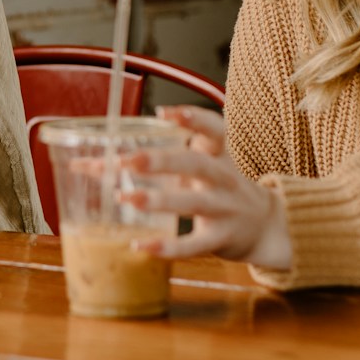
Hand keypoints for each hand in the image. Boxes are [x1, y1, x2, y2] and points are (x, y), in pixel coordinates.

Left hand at [128, 106, 291, 269]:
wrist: (264, 226)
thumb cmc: (218, 189)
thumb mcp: (201, 167)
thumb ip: (160, 161)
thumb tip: (95, 162)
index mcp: (219, 156)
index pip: (214, 130)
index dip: (192, 119)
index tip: (163, 112)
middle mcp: (224, 179)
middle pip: (196, 164)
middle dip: (160, 161)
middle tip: (125, 161)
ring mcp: (224, 209)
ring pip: (193, 202)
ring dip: (157, 199)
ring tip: (123, 197)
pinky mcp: (220, 239)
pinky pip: (193, 244)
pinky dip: (166, 246)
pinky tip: (138, 245)